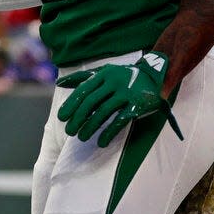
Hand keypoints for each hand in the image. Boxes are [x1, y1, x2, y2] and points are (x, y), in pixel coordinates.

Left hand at [56, 51, 182, 147]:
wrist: (153, 76)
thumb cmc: (123, 76)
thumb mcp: (103, 72)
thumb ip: (82, 77)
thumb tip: (59, 83)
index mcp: (104, 74)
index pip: (83, 90)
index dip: (71, 104)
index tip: (62, 117)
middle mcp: (113, 82)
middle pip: (91, 102)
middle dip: (78, 118)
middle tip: (69, 131)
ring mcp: (125, 93)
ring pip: (103, 112)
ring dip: (90, 127)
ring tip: (81, 137)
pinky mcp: (136, 105)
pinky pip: (120, 120)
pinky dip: (109, 132)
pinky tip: (101, 142)